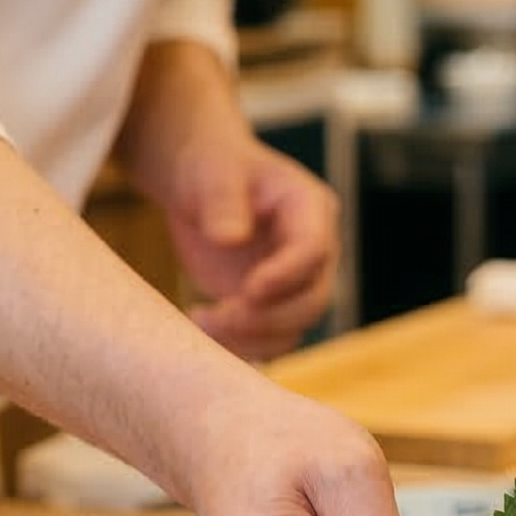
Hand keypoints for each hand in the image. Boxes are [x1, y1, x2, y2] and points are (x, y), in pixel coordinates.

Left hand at [166, 137, 339, 358]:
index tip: (246, 291)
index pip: (314, 250)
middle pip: (313, 299)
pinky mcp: (272, 306)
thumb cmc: (212, 168)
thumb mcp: (213, 172)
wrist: (203, 187)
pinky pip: (269, 340)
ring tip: (200, 322)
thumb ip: (222, 201)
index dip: (286, 275)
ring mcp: (296, 283)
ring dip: (251, 339)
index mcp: (310, 209)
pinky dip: (240, 346)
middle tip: (216, 316)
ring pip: (294, 328)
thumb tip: (230, 239)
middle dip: (267, 317)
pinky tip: (202, 330)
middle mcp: (315, 252)